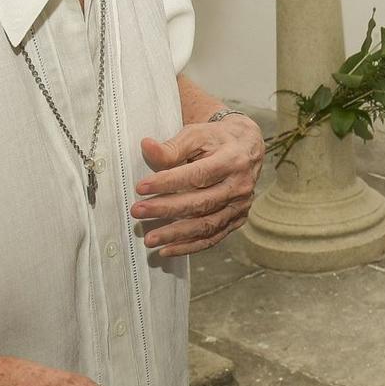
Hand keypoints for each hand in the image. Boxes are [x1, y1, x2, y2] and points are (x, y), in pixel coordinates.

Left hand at [132, 112, 263, 254]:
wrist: (246, 147)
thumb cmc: (217, 139)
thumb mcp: (196, 135)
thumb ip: (172, 146)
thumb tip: (146, 147)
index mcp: (232, 160)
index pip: (197, 175)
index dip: (168, 182)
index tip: (141, 187)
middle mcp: (240, 186)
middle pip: (201, 203)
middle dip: (166, 210)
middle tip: (138, 211)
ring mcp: (240, 205)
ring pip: (206, 225)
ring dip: (176, 235)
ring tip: (149, 238)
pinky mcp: (237, 219)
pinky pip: (213, 237)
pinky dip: (189, 246)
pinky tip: (167, 250)